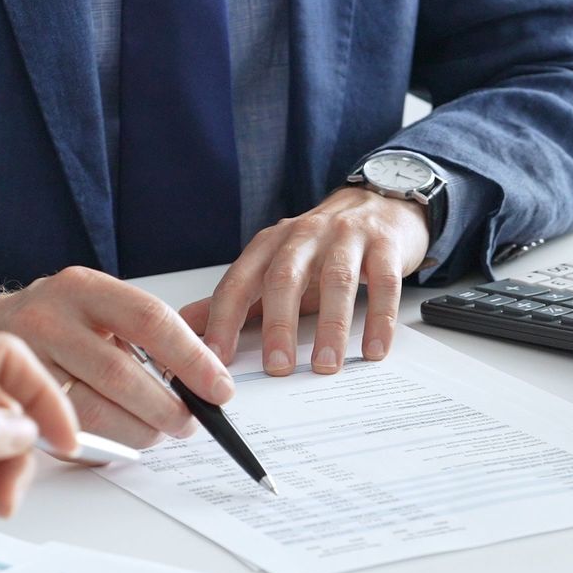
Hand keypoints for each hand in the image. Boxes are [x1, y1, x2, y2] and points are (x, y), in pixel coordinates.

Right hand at [0, 267, 234, 447]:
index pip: (148, 319)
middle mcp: (48, 318)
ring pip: (92, 412)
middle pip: (120, 373)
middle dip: (165, 408)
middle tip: (189, 423)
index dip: (190, 358)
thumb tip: (208, 377)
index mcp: (83, 288)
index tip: (219, 388)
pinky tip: (116, 439)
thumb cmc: (55, 322)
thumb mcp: (97, 308)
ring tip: (156, 433)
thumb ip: (144, 335)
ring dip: (136, 433)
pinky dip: (101, 445)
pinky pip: (65, 434)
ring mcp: (22, 361)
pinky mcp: (8, 402)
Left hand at [182, 188, 429, 376]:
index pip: (239, 282)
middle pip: (285, 278)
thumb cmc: (324, 246)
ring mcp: (347, 237)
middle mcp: (304, 235)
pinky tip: (374, 350)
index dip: (224, 321)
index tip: (217, 360)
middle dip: (278, 325)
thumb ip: (237, 297)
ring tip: (327, 365)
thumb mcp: (277, 267)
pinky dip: (379, 319)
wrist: (379, 204)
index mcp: (270, 244)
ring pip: (337, 280)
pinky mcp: (385, 245)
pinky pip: (384, 283)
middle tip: (278, 368)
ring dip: (331, 326)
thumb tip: (186, 326)